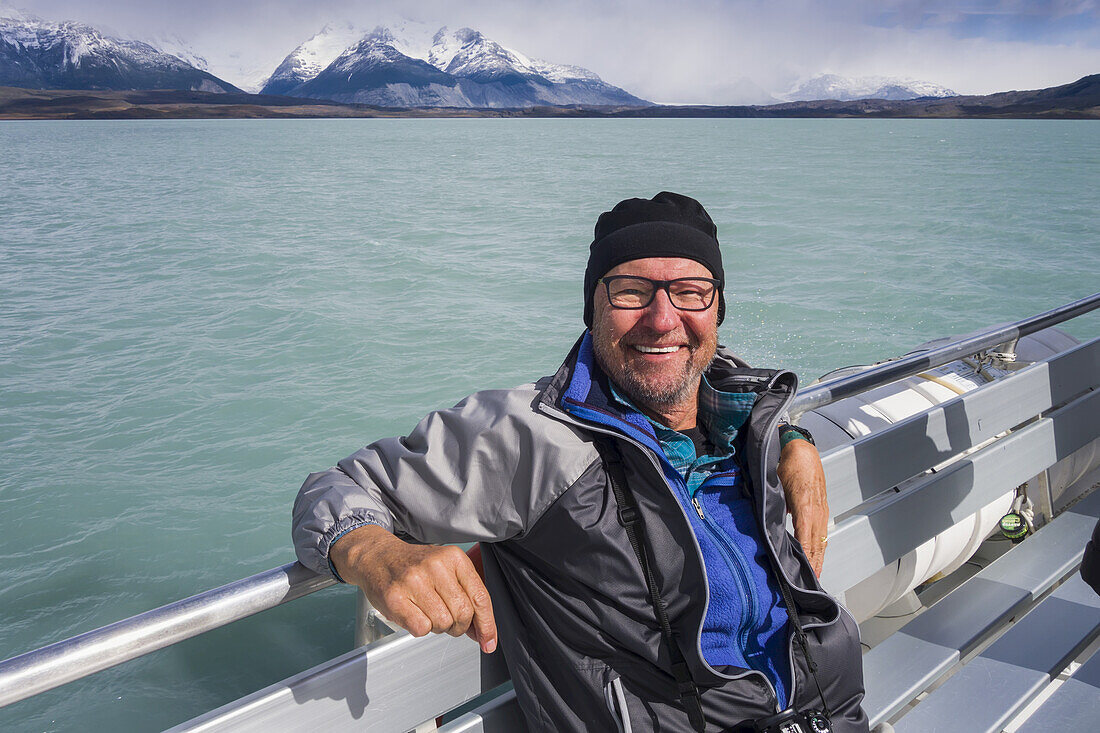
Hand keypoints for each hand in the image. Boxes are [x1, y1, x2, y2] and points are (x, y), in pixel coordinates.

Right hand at [330, 525, 496, 652]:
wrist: (377, 557)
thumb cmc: (414, 566)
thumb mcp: (445, 569)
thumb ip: (465, 596)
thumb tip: (481, 632)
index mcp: (454, 557)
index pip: (480, 597)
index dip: (487, 625)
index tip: (489, 642)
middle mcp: (435, 566)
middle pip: (463, 614)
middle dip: (458, 626)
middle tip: (447, 619)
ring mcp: (414, 581)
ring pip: (443, 623)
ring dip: (438, 626)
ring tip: (426, 611)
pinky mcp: (395, 598)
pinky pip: (421, 629)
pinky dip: (420, 628)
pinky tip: (414, 614)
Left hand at [777, 439, 828, 575]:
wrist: (801, 449)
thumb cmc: (788, 464)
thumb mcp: (777, 485)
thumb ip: (774, 506)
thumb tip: (767, 523)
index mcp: (805, 507)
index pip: (806, 539)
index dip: (807, 557)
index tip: (805, 573)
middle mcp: (817, 511)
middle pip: (816, 544)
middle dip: (815, 564)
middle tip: (811, 584)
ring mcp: (821, 510)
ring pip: (821, 540)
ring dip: (819, 558)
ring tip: (816, 576)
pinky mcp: (822, 508)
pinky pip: (821, 531)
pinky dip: (820, 546)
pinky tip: (816, 555)